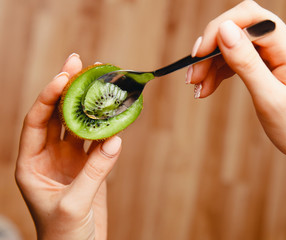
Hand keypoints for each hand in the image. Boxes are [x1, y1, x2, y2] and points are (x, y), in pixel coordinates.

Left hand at [15, 53, 121, 239]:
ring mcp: (71, 160)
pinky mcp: (90, 166)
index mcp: (32, 164)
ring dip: (89, 103)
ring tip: (101, 79)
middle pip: (58, 115)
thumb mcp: (74, 204)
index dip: (49, 96)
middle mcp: (49, 156)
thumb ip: (95, 171)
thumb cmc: (64, 236)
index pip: (37, 121)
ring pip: (79, 123)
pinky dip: (108, 125)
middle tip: (79, 61)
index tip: (64, 76)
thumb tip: (115, 139)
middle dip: (68, 88)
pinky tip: (116, 110)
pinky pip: (98, 140)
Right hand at [187, 0, 285, 233]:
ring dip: (211, 64)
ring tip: (198, 88)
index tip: (198, 55)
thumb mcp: (269, 98)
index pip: (250, 18)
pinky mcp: (267, 63)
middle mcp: (284, 43)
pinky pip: (237, 58)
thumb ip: (246, 62)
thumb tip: (224, 28)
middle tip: (193, 76)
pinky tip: (207, 87)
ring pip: (234, 44)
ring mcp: (275, 52)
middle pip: (238, 28)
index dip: (219, 29)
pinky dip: (219, 71)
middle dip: (211, 49)